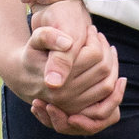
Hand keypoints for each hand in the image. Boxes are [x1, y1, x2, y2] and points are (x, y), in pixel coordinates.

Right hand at [18, 1, 124, 134]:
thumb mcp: (35, 41)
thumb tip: (69, 44)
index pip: (94, 56)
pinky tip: (111, 64)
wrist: (24, 78)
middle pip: (104, 69)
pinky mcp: (82, 109)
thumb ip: (47, 36)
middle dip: (106, 50)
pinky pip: (107, 94)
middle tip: (99, 36)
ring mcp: (76, 106)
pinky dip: (113, 79)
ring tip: (107, 48)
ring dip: (113, 64)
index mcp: (57, 81)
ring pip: (109, 83)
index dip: (96, 40)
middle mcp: (67, 97)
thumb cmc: (31, 55)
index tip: (91, 29)